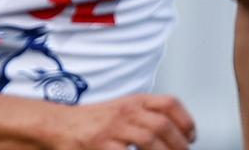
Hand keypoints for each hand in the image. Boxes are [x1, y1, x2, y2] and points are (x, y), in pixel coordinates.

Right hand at [49, 94, 195, 149]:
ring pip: (149, 139)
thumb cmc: (91, 122)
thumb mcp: (121, 110)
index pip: (168, 103)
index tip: (191, 136)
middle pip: (162, 124)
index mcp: (132, 102)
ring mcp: (112, 129)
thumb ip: (145, 116)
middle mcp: (124, 112)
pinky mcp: (100, 144)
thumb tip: (176, 134)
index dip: (186, 120)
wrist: (57, 124)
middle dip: (179, 144)